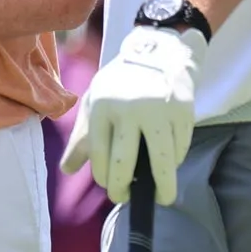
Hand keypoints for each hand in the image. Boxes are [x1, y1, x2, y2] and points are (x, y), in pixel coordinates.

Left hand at [60, 24, 202, 205]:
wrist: (157, 53)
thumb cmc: (120, 85)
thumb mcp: (95, 102)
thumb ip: (82, 137)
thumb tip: (67, 170)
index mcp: (103, 107)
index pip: (99, 155)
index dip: (104, 178)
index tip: (110, 187)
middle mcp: (129, 110)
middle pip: (124, 163)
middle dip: (123, 188)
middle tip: (126, 197)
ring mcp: (159, 112)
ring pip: (161, 161)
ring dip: (162, 186)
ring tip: (162, 197)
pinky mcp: (183, 113)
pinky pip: (180, 148)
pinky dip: (176, 162)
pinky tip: (169, 165)